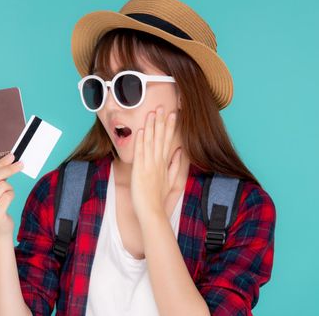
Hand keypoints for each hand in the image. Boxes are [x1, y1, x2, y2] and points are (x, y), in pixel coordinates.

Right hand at [0, 153, 23, 237]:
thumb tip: (8, 159)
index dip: (0, 163)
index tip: (11, 157)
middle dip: (9, 168)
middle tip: (21, 164)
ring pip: (3, 186)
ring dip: (9, 188)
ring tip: (6, 196)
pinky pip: (8, 195)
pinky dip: (11, 196)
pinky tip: (7, 203)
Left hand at [130, 106, 181, 221]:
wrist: (152, 212)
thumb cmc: (159, 198)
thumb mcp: (171, 181)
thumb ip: (175, 166)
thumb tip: (179, 151)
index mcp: (164, 163)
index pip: (168, 140)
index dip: (170, 126)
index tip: (173, 113)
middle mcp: (158, 162)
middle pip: (161, 138)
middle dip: (162, 121)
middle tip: (163, 106)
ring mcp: (149, 166)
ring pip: (151, 142)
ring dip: (152, 126)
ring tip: (153, 112)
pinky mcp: (140, 171)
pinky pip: (141, 153)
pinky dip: (141, 141)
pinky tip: (142, 130)